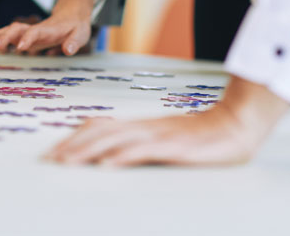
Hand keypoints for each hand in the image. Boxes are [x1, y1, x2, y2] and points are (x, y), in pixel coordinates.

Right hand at [0, 0, 98, 54]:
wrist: (72, 16)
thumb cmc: (76, 27)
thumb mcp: (80, 34)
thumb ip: (74, 42)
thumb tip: (68, 50)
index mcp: (49, 30)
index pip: (36, 32)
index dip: (28, 39)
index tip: (20, 47)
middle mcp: (36, 29)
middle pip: (18, 29)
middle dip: (6, 37)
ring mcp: (30, 31)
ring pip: (11, 30)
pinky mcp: (27, 36)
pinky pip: (10, 35)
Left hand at [45, 75, 289, 165]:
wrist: (238, 124)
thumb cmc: (204, 138)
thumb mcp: (167, 140)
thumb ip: (142, 145)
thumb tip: (112, 157)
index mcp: (141, 126)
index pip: (100, 126)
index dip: (75, 138)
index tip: (55, 153)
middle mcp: (145, 127)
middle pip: (100, 132)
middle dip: (73, 146)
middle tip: (50, 160)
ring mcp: (160, 136)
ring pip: (115, 140)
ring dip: (88, 151)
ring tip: (68, 162)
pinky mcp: (175, 147)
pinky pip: (144, 151)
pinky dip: (123, 157)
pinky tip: (107, 165)